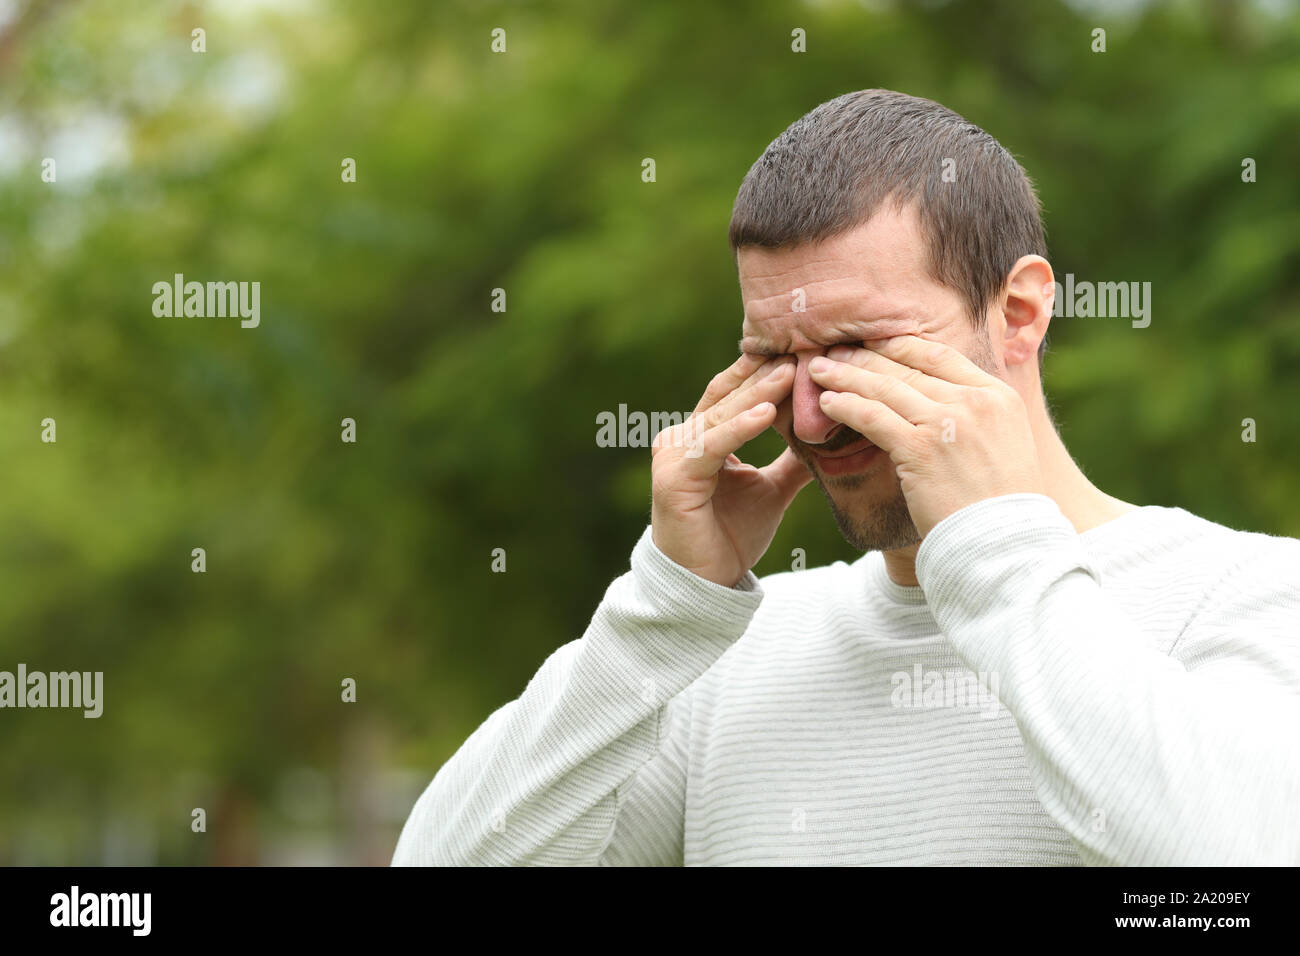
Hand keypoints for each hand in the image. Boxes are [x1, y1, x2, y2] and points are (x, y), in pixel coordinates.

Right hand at [651, 354, 811, 586]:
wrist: (704, 583)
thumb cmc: (731, 536)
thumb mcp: (771, 490)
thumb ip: (791, 461)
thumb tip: (829, 437)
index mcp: (700, 436)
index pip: (733, 394)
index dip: (763, 373)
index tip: (801, 353)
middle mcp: (681, 438)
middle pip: (728, 398)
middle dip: (764, 375)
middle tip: (800, 350)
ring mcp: (673, 456)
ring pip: (721, 416)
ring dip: (756, 394)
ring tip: (789, 374)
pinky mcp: (674, 477)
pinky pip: (712, 445)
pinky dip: (740, 427)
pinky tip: (767, 412)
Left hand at [808, 335, 1044, 538]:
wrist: (1007, 543)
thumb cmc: (1001, 508)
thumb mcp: (1003, 448)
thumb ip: (975, 421)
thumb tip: (940, 409)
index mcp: (998, 396)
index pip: (941, 356)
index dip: (901, 346)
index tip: (875, 344)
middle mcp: (974, 402)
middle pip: (908, 367)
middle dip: (866, 356)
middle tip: (836, 349)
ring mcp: (947, 422)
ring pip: (885, 387)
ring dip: (846, 375)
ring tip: (818, 370)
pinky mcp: (920, 449)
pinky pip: (873, 417)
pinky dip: (845, 406)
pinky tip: (826, 403)